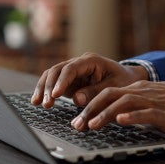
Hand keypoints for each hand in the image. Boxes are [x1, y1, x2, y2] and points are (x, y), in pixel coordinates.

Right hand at [31, 52, 148, 107]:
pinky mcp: (70, 80)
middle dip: (49, 86)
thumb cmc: (123, 80)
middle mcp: (79, 63)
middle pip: (57, 70)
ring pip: (52, 75)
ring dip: (43, 88)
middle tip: (47, 103)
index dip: (62, 81)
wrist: (127, 78)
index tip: (55, 94)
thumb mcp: (114, 87)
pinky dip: (46, 91)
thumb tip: (76, 99)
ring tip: (37, 103)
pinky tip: (38, 101)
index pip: (71, 69)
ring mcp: (73, 71)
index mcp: (91, 60)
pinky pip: (54, 83)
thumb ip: (95, 92)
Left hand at [71, 81, 164, 133]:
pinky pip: (147, 113)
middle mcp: (143, 93)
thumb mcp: (154, 100)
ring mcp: (155, 102)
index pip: (108, 94)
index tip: (78, 119)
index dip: (90, 106)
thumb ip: (136, 105)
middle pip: (110, 96)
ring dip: (106, 114)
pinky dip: (133, 116)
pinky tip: (122, 120)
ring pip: (125, 103)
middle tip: (77, 125)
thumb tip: (117, 114)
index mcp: (139, 89)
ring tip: (92, 125)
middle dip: (91, 110)